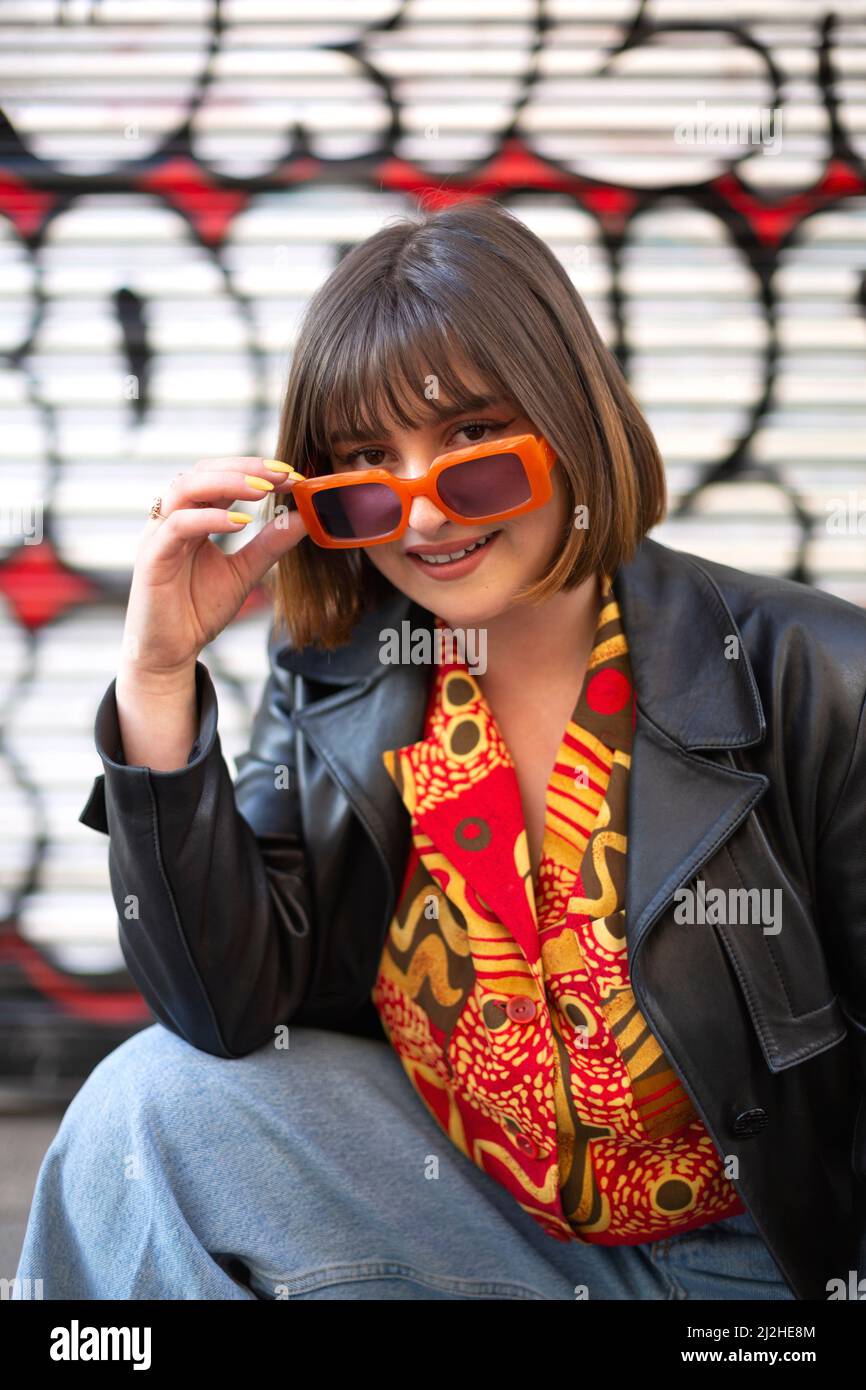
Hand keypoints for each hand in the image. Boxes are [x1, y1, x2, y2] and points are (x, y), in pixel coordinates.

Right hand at [120, 456, 306, 681]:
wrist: (169, 652)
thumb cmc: (198, 610)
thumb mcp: (244, 572)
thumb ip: (269, 545)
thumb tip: (303, 517)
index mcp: (193, 517)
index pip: (222, 478)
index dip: (256, 471)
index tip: (293, 475)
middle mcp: (173, 518)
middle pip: (203, 471)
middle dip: (245, 467)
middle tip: (283, 473)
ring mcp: (159, 534)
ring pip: (186, 487)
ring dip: (227, 482)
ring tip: (263, 489)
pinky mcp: (152, 556)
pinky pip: (178, 525)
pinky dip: (209, 518)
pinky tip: (240, 522)